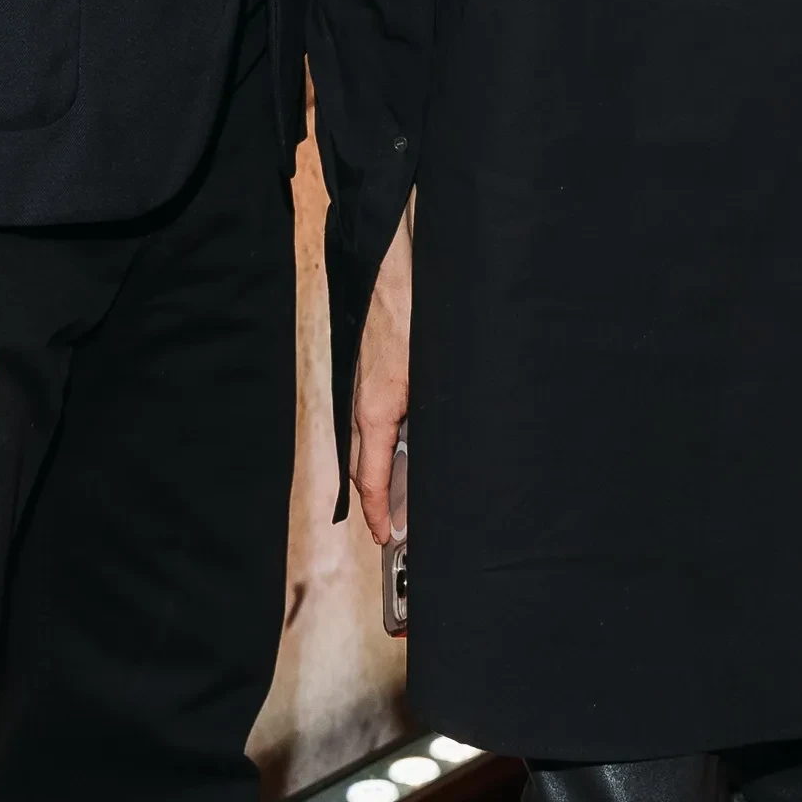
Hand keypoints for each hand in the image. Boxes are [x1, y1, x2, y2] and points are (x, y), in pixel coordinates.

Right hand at [348, 205, 413, 543]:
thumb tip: (434, 460)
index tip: (385, 537)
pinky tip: (416, 445)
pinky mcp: (382, 373)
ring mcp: (371, 387)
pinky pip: (383, 419)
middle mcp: (368, 402)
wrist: (396, 263)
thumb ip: (425, 420)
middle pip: (368, 465)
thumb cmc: (412, 310)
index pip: (367, 477)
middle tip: (399, 528)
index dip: (377, 513)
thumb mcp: (428, 377)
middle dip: (382, 499)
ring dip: (390, 471)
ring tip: (411, 497)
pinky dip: (394, 442)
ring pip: (377, 442)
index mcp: (376, 408)